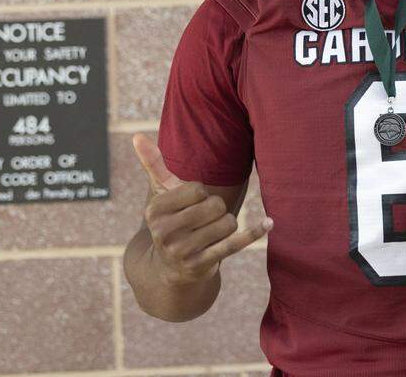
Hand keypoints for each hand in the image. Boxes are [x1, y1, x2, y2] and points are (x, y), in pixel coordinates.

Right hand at [131, 133, 271, 285]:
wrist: (169, 269)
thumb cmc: (170, 221)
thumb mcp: (160, 194)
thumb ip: (152, 164)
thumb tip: (137, 135)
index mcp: (155, 211)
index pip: (197, 189)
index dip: (201, 193)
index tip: (192, 204)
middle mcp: (165, 233)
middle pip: (215, 206)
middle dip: (216, 209)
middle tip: (204, 219)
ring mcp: (183, 252)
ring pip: (228, 223)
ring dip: (227, 224)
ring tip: (212, 232)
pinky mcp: (202, 266)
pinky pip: (235, 244)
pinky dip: (254, 233)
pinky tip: (269, 222)